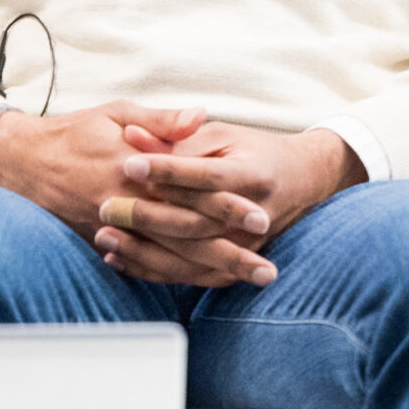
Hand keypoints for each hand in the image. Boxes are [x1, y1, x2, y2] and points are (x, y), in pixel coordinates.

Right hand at [0, 101, 280, 287]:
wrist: (19, 162)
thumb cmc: (74, 132)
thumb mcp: (117, 112)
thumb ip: (162, 120)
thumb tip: (200, 116)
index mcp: (136, 170)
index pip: (190, 192)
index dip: (226, 206)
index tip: (259, 216)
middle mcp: (126, 205)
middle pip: (186, 235)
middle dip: (228, 252)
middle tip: (267, 268)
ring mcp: (114, 229)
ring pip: (170, 258)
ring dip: (211, 272)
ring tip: (249, 282)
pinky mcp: (103, 243)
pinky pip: (145, 266)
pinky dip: (176, 277)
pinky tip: (207, 283)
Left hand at [92, 121, 366, 286]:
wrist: (302, 179)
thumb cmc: (255, 150)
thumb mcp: (222, 134)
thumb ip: (178, 137)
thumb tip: (131, 134)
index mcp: (253, 174)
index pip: (205, 175)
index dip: (167, 170)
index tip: (128, 164)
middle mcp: (254, 213)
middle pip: (194, 221)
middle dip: (147, 216)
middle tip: (106, 207)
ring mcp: (248, 243)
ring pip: (190, 255)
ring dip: (143, 250)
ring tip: (105, 237)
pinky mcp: (237, 261)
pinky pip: (191, 274)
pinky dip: (152, 270)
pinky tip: (120, 259)